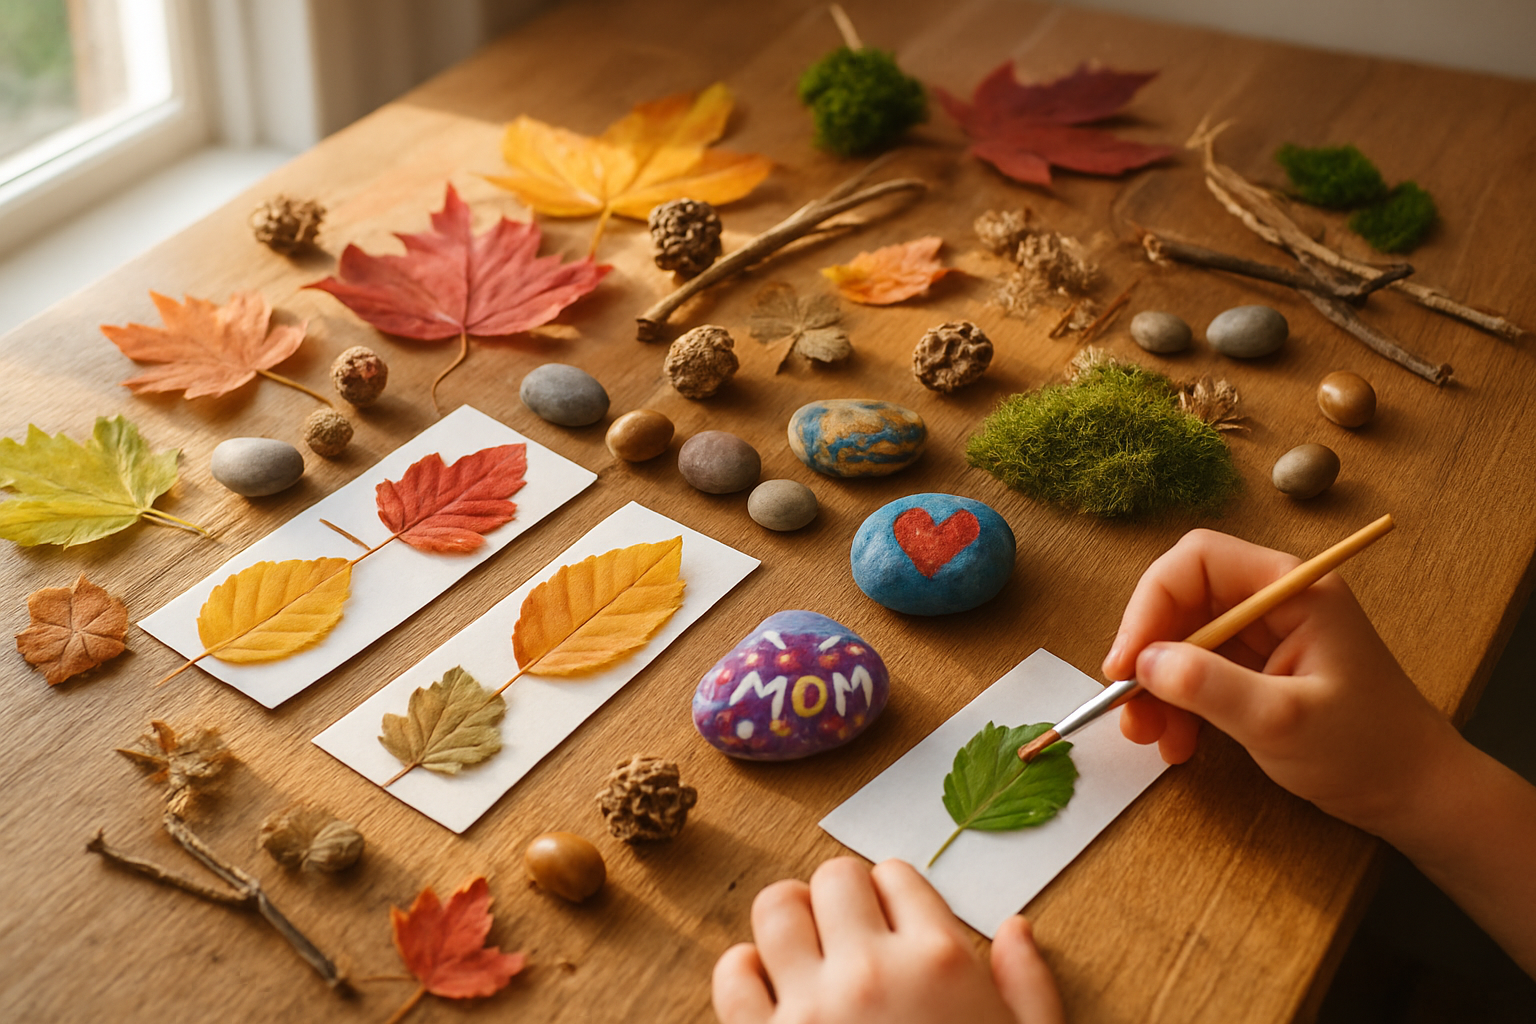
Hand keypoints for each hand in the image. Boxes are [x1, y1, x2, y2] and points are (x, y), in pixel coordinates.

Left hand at [712, 857, 1062, 1023]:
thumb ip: (1028, 987)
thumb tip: (1016, 928)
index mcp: (940, 963)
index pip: (896, 874)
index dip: (893, 893)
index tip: (893, 917)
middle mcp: (870, 971)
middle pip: (833, 879)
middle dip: (841, 897)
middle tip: (849, 930)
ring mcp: (810, 1008)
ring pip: (775, 909)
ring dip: (790, 921)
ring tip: (806, 950)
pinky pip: (733, 973)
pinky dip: (745, 971)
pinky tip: (772, 991)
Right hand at [1101, 528, 1459, 836]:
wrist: (1414, 795)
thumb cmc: (1366, 750)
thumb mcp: (1282, 721)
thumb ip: (1211, 687)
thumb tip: (1142, 664)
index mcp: (1291, 590)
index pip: (1197, 562)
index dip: (1151, 605)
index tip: (1127, 664)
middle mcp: (1273, 602)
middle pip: (1181, 600)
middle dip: (1147, 654)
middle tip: (1129, 707)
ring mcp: (1264, 636)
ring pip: (1181, 641)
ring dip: (1156, 688)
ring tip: (1151, 739)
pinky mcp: (1255, 670)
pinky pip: (1196, 673)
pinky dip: (1176, 706)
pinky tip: (1177, 744)